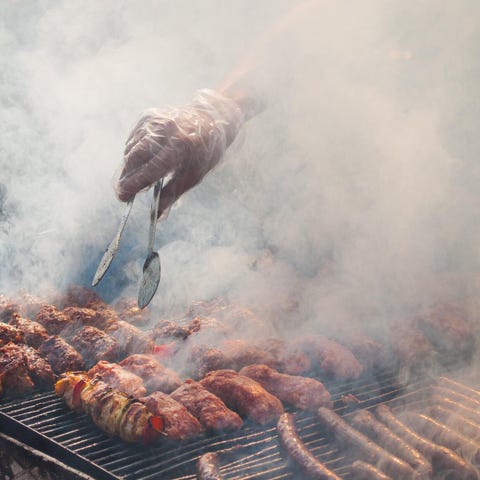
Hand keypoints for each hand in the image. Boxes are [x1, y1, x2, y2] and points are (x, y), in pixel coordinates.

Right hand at [116, 89, 243, 216]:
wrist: (210, 119)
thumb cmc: (203, 153)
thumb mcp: (193, 176)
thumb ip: (172, 194)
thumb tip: (157, 216)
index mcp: (181, 147)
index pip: (150, 169)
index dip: (134, 185)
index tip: (123, 197)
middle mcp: (166, 131)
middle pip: (135, 157)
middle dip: (126, 178)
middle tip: (122, 194)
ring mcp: (156, 121)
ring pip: (131, 148)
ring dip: (128, 167)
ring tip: (131, 181)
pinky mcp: (148, 116)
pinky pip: (133, 139)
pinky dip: (131, 153)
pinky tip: (137, 164)